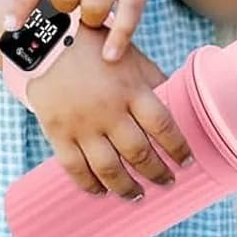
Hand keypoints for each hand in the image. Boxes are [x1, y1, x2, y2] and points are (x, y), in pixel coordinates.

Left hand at [8, 0, 180, 61]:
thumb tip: (21, 18)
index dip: (21, 1)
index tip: (11, 27)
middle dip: (64, 9)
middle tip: (71, 10)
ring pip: (95, 4)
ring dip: (90, 20)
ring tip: (92, 17)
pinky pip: (129, 11)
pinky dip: (118, 36)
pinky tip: (110, 54)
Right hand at [25, 24, 192, 197]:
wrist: (48, 41)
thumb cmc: (97, 47)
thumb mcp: (131, 56)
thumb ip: (152, 81)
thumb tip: (177, 103)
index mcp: (131, 89)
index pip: (163, 126)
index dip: (179, 148)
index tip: (188, 162)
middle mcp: (109, 110)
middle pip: (138, 153)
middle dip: (157, 173)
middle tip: (167, 183)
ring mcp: (82, 125)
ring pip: (109, 168)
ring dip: (126, 187)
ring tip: (137, 196)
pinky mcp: (58, 133)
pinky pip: (76, 169)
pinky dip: (90, 185)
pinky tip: (101, 192)